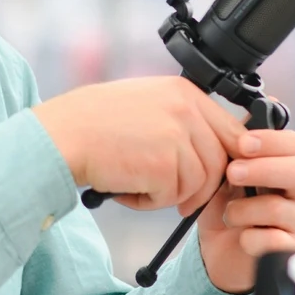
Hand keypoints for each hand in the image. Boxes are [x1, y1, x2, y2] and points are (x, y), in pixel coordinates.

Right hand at [32, 77, 246, 212]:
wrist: (62, 135)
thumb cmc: (94, 123)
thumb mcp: (147, 106)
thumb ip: (181, 121)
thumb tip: (211, 149)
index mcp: (184, 92)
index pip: (232, 130)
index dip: (229, 160)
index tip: (220, 179)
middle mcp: (186, 110)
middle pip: (219, 162)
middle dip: (202, 189)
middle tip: (182, 202)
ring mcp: (177, 136)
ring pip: (197, 184)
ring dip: (169, 195)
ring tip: (137, 186)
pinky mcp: (164, 165)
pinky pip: (171, 196)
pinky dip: (148, 202)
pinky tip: (126, 189)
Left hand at [197, 127, 294, 293]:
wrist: (214, 251)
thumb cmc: (222, 206)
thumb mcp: (221, 169)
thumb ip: (235, 142)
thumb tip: (249, 108)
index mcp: (281, 166)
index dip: (273, 141)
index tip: (243, 144)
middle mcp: (293, 192)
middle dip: (267, 169)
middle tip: (234, 173)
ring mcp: (293, 222)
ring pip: (284, 209)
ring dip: (246, 209)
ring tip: (228, 213)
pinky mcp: (286, 250)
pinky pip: (277, 241)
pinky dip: (252, 238)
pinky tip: (241, 237)